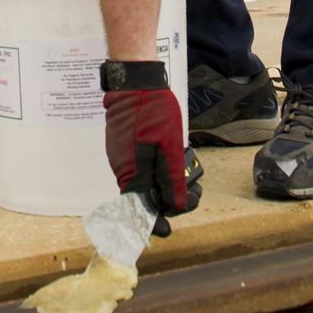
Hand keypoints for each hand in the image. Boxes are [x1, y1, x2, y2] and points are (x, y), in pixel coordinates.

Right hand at [104, 86, 190, 222]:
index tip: (167, 229)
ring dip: (162, 183)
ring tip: (189, 175)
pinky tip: (170, 160)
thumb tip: (174, 206)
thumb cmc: (154, 112)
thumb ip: (171, 179)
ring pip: (141, 181)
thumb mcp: (171, 147)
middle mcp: (122, 168)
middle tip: (192, 195)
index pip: (140, 209)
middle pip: (142, 197)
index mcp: (132, 173)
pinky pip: (138, 167)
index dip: (155, 221)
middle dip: (166, 200)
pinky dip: (154, 169)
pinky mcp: (122, 145)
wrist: (135, 82)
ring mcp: (120, 156)